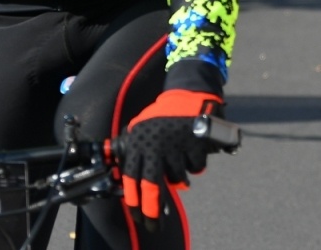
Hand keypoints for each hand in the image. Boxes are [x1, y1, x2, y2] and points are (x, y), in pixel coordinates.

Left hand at [122, 90, 222, 221]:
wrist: (187, 96)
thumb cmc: (161, 116)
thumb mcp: (141, 128)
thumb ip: (134, 150)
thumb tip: (126, 179)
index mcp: (139, 141)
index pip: (132, 177)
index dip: (134, 200)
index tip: (137, 216)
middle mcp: (155, 144)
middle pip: (152, 184)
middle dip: (152, 208)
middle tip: (153, 224)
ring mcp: (175, 144)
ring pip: (177, 177)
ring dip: (179, 178)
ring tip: (178, 165)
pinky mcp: (194, 142)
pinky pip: (195, 167)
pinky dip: (194, 165)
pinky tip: (191, 154)